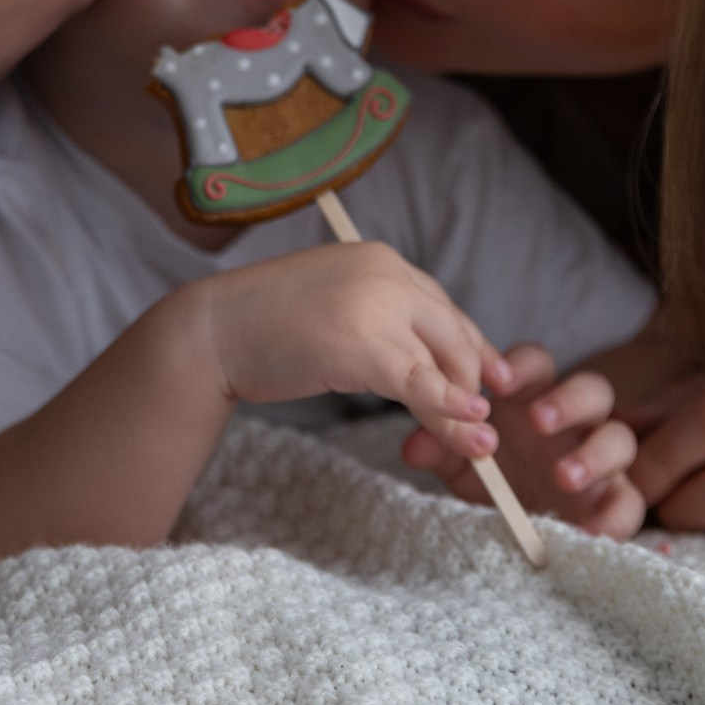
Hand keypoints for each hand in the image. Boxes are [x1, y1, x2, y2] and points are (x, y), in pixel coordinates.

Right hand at [192, 243, 515, 463]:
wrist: (214, 330)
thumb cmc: (262, 324)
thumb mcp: (332, 307)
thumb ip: (375, 318)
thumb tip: (414, 362)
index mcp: (379, 258)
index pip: (442, 306)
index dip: (471, 347)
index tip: (491, 378)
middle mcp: (387, 272)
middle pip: (453, 332)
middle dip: (472, 380)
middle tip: (478, 422)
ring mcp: (379, 305)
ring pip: (444, 362)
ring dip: (466, 408)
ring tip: (482, 446)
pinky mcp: (368, 346)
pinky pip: (423, 385)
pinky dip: (450, 411)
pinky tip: (468, 428)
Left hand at [400, 345, 646, 537]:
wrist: (521, 533)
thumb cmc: (496, 483)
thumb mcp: (461, 467)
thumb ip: (442, 448)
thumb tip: (414, 444)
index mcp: (535, 401)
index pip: (539, 365)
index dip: (524, 366)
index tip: (501, 382)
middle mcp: (576, 424)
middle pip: (592, 389)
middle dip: (569, 400)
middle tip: (538, 420)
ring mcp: (601, 460)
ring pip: (620, 438)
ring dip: (595, 453)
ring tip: (563, 476)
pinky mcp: (617, 501)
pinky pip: (630, 502)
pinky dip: (615, 516)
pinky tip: (590, 530)